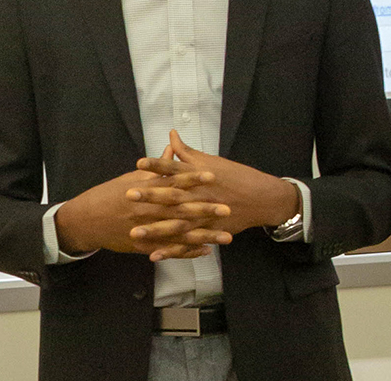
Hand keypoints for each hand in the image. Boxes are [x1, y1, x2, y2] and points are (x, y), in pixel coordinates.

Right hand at [54, 154, 231, 258]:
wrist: (85, 220)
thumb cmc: (108, 196)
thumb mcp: (129, 179)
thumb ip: (155, 169)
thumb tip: (172, 151)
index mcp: (144, 191)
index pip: (172, 182)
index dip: (192, 179)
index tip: (212, 176)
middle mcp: (147, 210)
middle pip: (180, 209)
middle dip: (204, 209)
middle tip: (226, 208)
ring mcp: (146, 230)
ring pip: (179, 233)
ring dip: (204, 235)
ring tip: (226, 236)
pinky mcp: (143, 246)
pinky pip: (169, 250)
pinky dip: (187, 252)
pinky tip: (205, 251)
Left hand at [136, 130, 298, 235]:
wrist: (262, 199)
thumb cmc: (235, 176)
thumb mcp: (211, 161)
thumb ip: (187, 151)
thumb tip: (171, 135)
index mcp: (200, 176)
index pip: (176, 169)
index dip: (157, 165)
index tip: (139, 163)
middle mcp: (200, 195)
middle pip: (173, 196)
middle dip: (150, 197)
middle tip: (128, 196)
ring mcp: (205, 216)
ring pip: (177, 224)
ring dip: (155, 228)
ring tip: (134, 231)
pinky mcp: (209, 232)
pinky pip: (187, 244)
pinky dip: (171, 250)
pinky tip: (153, 254)